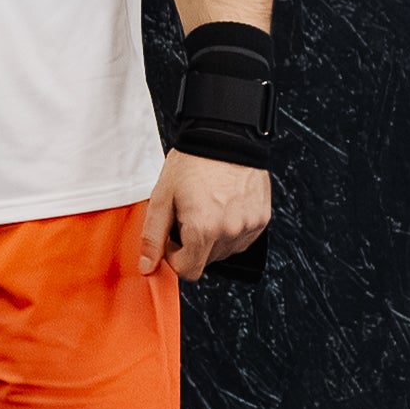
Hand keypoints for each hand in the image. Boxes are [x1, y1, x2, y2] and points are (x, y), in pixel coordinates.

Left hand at [139, 155, 271, 279]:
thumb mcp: (162, 197)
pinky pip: (243, 239)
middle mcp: (229, 231)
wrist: (224, 137)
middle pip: (207, 261)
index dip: (175, 257)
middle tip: (189, 216)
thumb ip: (153, 236)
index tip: (173, 238)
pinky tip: (224, 208)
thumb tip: (148, 266)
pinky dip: (231, 230)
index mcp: (203, 229)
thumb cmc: (192, 163)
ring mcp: (249, 226)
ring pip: (225, 251)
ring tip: (208, 208)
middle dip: (193, 245)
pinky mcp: (261, 219)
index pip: (189, 270)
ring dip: (213, 239)